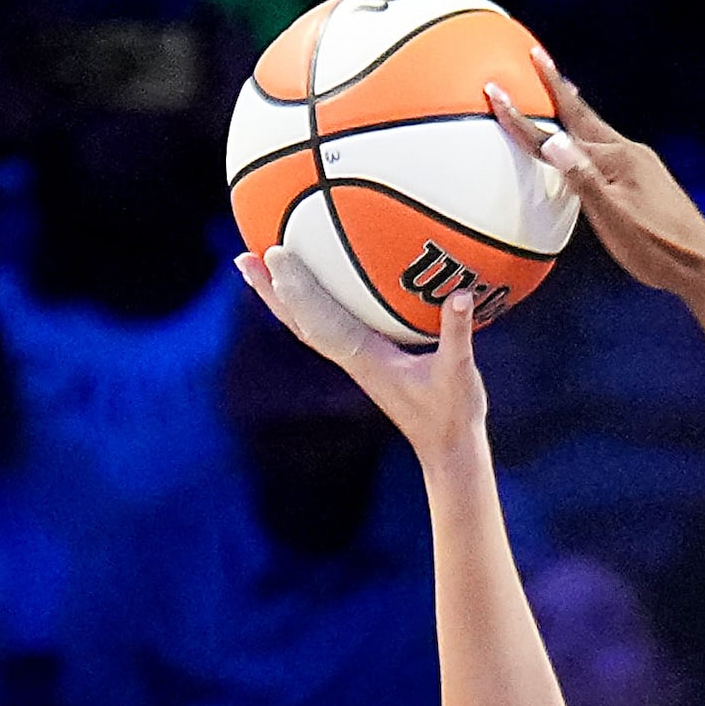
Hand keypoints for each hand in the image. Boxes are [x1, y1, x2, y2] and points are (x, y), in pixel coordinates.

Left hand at [235, 246, 485, 457]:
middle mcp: (352, 359)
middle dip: (272, 290)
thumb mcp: (459, 372)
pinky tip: (308, 288)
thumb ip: (457, 333)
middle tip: (245, 256)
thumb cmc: (453, 414)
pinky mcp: (365, 361)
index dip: (298, 290)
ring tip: (258, 267)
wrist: (446, 449)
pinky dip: (309, 306)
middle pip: (301, 322)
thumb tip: (459, 294)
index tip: (277, 256)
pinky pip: (328, 327)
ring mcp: (356, 361)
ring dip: (281, 299)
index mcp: (366, 360)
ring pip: (308, 326)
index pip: (322, 321)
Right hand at [485, 47, 704, 297]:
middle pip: (583, 115)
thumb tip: (553, 141)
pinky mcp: (646, 179)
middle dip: (556, 86)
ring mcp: (640, 165)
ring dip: (574, 109)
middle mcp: (628, 154)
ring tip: (560, 90)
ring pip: (596, 131)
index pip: (558, 136)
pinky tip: (589, 145)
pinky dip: (589, 136)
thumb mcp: (614, 219)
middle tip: (537, 57)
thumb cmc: (656, 249)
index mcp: (615, 160)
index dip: (522, 118)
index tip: (495, 92)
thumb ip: (582, 180)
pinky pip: (607, 148)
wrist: (702, 266)